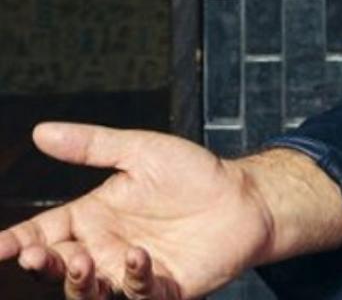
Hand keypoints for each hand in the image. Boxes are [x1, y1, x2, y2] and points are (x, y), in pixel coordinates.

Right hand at [0, 123, 318, 298]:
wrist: (245, 195)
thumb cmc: (193, 173)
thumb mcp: (141, 151)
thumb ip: (92, 146)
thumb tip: (41, 131)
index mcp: (92, 218)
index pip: (44, 234)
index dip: (18, 242)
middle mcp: (106, 250)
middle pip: (59, 268)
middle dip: (43, 265)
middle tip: (37, 255)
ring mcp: (132, 272)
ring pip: (91, 291)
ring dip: (80, 282)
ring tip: (82, 261)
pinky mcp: (164, 288)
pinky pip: (141, 294)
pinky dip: (135, 281)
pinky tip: (140, 257)